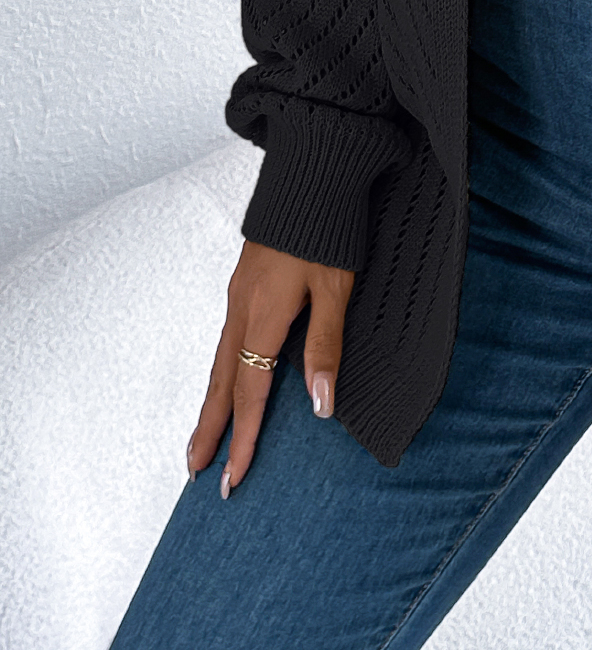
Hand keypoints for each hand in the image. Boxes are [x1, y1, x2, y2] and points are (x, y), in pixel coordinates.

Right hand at [185, 239, 353, 496]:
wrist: (314, 172)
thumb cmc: (328, 228)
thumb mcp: (336, 289)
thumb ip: (326, 346)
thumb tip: (320, 406)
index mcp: (263, 315)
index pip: (249, 392)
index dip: (243, 437)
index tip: (233, 477)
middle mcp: (242, 308)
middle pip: (221, 382)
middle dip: (210, 430)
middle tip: (198, 471)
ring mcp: (240, 293)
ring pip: (220, 360)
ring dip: (213, 402)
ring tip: (204, 438)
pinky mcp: (245, 281)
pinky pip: (227, 338)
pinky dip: (222, 370)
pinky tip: (229, 377)